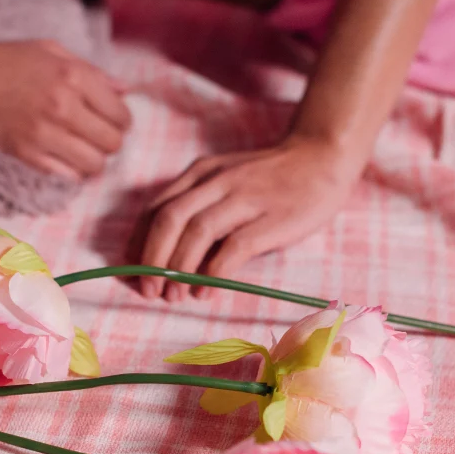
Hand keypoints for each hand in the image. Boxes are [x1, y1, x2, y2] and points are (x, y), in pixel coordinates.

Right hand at [0, 35, 131, 179]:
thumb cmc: (7, 60)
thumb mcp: (52, 52)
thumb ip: (92, 71)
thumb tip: (126, 91)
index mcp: (73, 76)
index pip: (120, 114)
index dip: (122, 120)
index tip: (112, 119)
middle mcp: (62, 106)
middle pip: (112, 142)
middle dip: (111, 140)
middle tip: (98, 134)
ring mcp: (43, 133)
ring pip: (94, 164)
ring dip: (94, 159)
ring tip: (83, 148)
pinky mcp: (26, 154)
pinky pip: (67, 176)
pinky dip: (72, 170)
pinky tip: (65, 156)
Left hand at [140, 136, 364, 299]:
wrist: (322, 157)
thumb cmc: (271, 177)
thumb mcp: (226, 179)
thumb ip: (199, 206)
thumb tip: (169, 254)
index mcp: (200, 173)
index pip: (156, 208)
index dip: (139, 244)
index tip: (132, 272)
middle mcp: (217, 182)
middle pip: (169, 219)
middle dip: (152, 260)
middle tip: (148, 291)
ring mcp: (244, 198)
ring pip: (196, 232)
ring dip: (178, 270)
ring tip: (173, 296)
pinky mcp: (270, 218)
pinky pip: (233, 247)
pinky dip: (213, 273)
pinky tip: (206, 291)